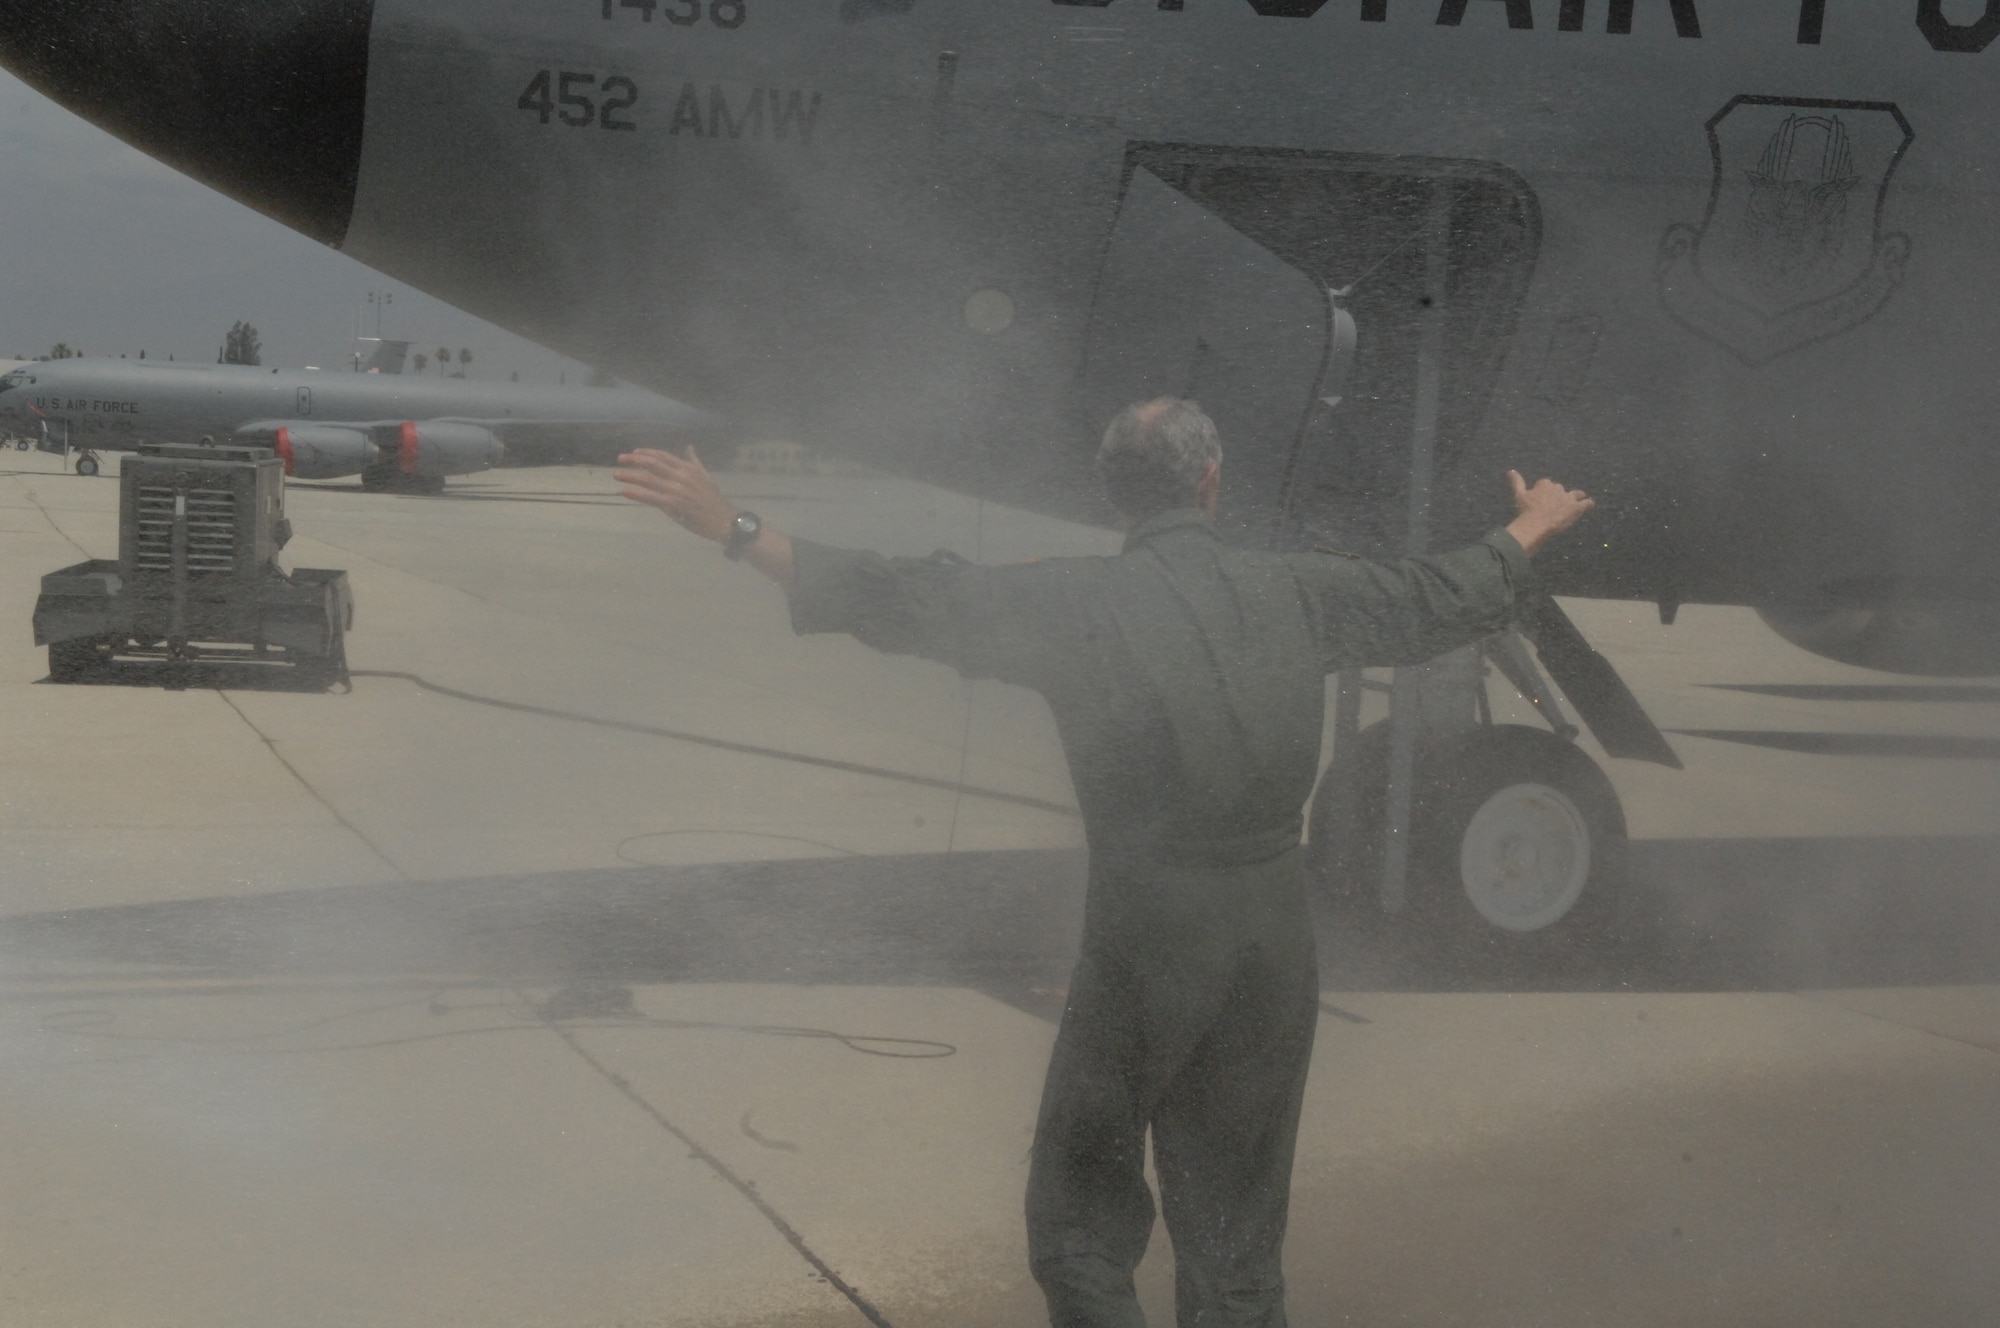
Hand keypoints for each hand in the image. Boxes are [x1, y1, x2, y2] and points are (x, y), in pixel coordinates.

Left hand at [615, 446, 735, 542]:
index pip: (663, 456)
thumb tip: (690, 447)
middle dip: (634, 460)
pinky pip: (650, 497)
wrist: (723, 520)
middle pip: (652, 463)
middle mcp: (680, 476)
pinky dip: (636, 493)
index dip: (647, 452)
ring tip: (617, 474)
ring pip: (648, 479)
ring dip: (630, 475)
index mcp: (687, 468)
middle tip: (619, 459)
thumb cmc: (714, 500)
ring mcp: (675, 490)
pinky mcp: (673, 505)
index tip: (634, 452)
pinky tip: (625, 491)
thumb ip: (695, 461)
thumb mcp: (706, 476)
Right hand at [1505, 469, 1594, 556]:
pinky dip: (1588, 504)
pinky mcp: (1577, 507)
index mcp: (1545, 484)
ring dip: (1577, 497)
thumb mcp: (1519, 494)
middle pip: (1560, 490)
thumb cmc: (1526, 510)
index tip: (1542, 498)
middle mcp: (1558, 488)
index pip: (1546, 484)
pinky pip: (1587, 503)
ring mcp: (1569, 498)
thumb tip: (1510, 471)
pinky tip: (1589, 505)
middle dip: (1560, 496)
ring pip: (1576, 494)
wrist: (1537, 523)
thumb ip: (1517, 482)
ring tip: (1577, 501)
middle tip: (1556, 506)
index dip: (1545, 491)